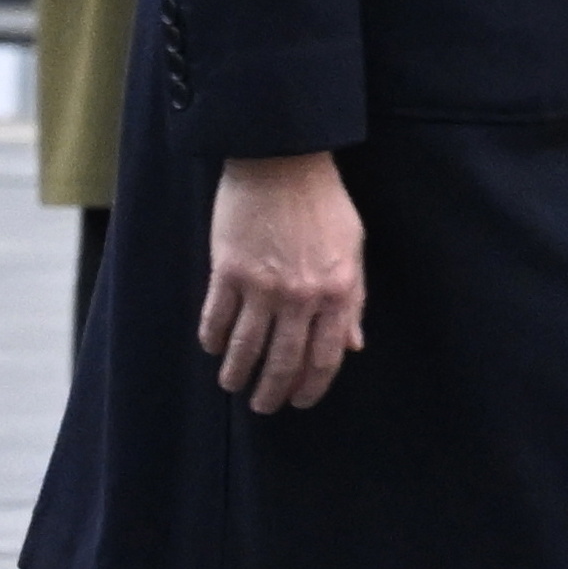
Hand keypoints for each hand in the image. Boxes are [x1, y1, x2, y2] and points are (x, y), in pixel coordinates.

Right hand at [201, 151, 364, 411]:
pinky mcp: (227, 272)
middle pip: (284, 361)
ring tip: (232, 385)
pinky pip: (217, 318)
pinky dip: (214, 338)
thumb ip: (354, 301)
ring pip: (246, 347)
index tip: (299, 400)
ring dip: (237, 373)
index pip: (325, 357)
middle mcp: (301, 297)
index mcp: (338, 292)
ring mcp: (262, 286)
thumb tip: (353, 344)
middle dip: (272, 391)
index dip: (311, 386)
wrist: (282, 162)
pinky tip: (214, 348)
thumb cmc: (323, 203)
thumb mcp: (353, 250)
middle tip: (263, 406)